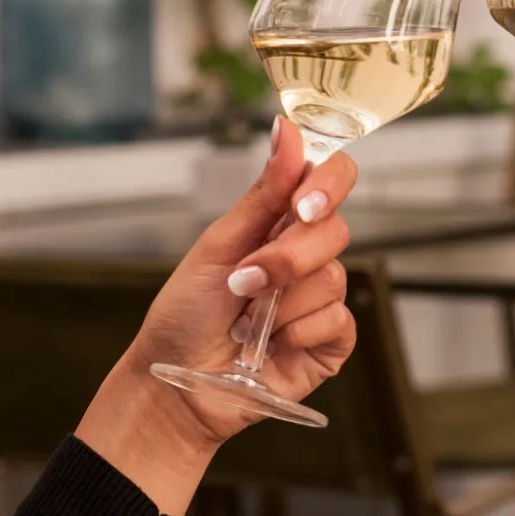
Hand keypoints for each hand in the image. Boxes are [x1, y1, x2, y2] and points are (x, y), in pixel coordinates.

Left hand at [77, 117, 356, 515]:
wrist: (177, 385)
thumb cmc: (186, 314)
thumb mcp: (218, 245)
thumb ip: (262, 193)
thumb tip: (287, 130)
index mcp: (282, 222)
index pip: (332, 179)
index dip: (328, 184)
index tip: (301, 204)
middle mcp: (309, 254)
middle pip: (336, 230)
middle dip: (287, 258)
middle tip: (245, 282)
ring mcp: (323, 298)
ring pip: (333, 278)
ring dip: (281, 303)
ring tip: (247, 321)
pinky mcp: (332, 340)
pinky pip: (338, 321)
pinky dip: (299, 333)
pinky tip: (272, 346)